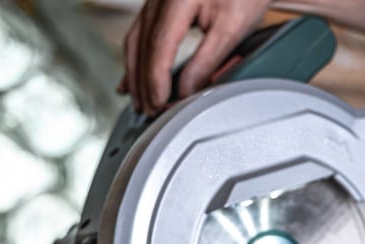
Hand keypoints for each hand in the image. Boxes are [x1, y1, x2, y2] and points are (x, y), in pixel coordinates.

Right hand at [120, 0, 271, 115]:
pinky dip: (137, 60)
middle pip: (141, 47)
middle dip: (143, 84)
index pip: (158, 47)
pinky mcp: (158, 5)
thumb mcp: (232, 28)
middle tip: (151, 112)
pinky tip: (132, 79)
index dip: (155, 80)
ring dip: (136, 75)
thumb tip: (187, 91)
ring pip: (135, 42)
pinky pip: (139, 35)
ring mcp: (155, 0)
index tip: (159, 104)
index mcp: (176, 0)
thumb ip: (207, 61)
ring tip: (141, 103)